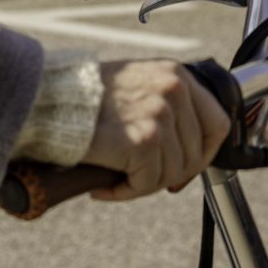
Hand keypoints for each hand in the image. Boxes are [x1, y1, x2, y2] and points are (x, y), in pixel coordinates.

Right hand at [82, 59, 230, 199]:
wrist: (51, 102)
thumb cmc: (84, 100)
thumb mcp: (137, 88)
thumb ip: (164, 110)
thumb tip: (183, 159)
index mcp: (177, 75)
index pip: (216, 123)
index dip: (203, 155)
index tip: (182, 171)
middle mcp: (174, 90)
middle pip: (194, 156)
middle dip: (167, 177)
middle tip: (138, 181)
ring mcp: (161, 115)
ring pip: (171, 173)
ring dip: (142, 185)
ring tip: (115, 180)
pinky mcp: (144, 141)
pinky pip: (146, 184)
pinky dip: (124, 193)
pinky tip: (104, 187)